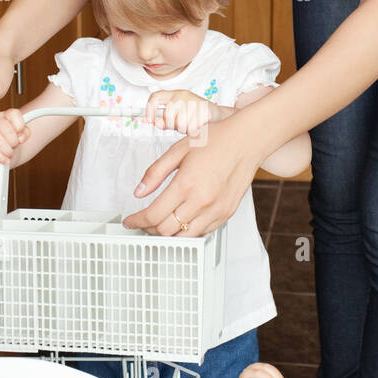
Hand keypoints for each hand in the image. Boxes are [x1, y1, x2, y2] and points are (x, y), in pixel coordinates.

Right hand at [0, 108, 30, 166]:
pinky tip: (4, 159)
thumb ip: (25, 133)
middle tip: (13, 146)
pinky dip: (0, 157)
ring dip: (7, 151)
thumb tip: (21, 137)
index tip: (20, 136)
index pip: (14, 114)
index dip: (20, 127)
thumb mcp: (20, 137)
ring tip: (9, 154)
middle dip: (14, 141)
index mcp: (4, 115)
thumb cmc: (8, 143)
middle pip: (7, 129)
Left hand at [122, 113, 258, 236]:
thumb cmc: (217, 140)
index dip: (137, 221)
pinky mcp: (226, 214)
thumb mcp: (178, 150)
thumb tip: (140, 191)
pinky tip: (181, 222)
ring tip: (160, 225)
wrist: (247, 140)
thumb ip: (155, 173)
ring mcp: (216, 210)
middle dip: (149, 229)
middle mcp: (202, 201)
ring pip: (184, 237)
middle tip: (142, 222)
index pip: (153, 214)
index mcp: (186, 184)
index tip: (130, 220)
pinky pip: (202, 233)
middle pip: (166, 230)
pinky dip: (188, 232)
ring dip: (168, 234)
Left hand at [144, 89, 214, 139]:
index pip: (156, 97)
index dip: (149, 109)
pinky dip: (193, 131)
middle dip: (171, 124)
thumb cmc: (195, 115)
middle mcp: (183, 96)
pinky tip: (197, 126)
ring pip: (179, 123)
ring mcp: (193, 102)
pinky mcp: (203, 111)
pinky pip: (191, 128)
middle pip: (168, 113)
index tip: (149, 119)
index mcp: (175, 94)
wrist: (217, 115)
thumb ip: (164, 119)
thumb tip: (151, 122)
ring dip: (183, 129)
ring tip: (190, 124)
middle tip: (179, 125)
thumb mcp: (177, 114)